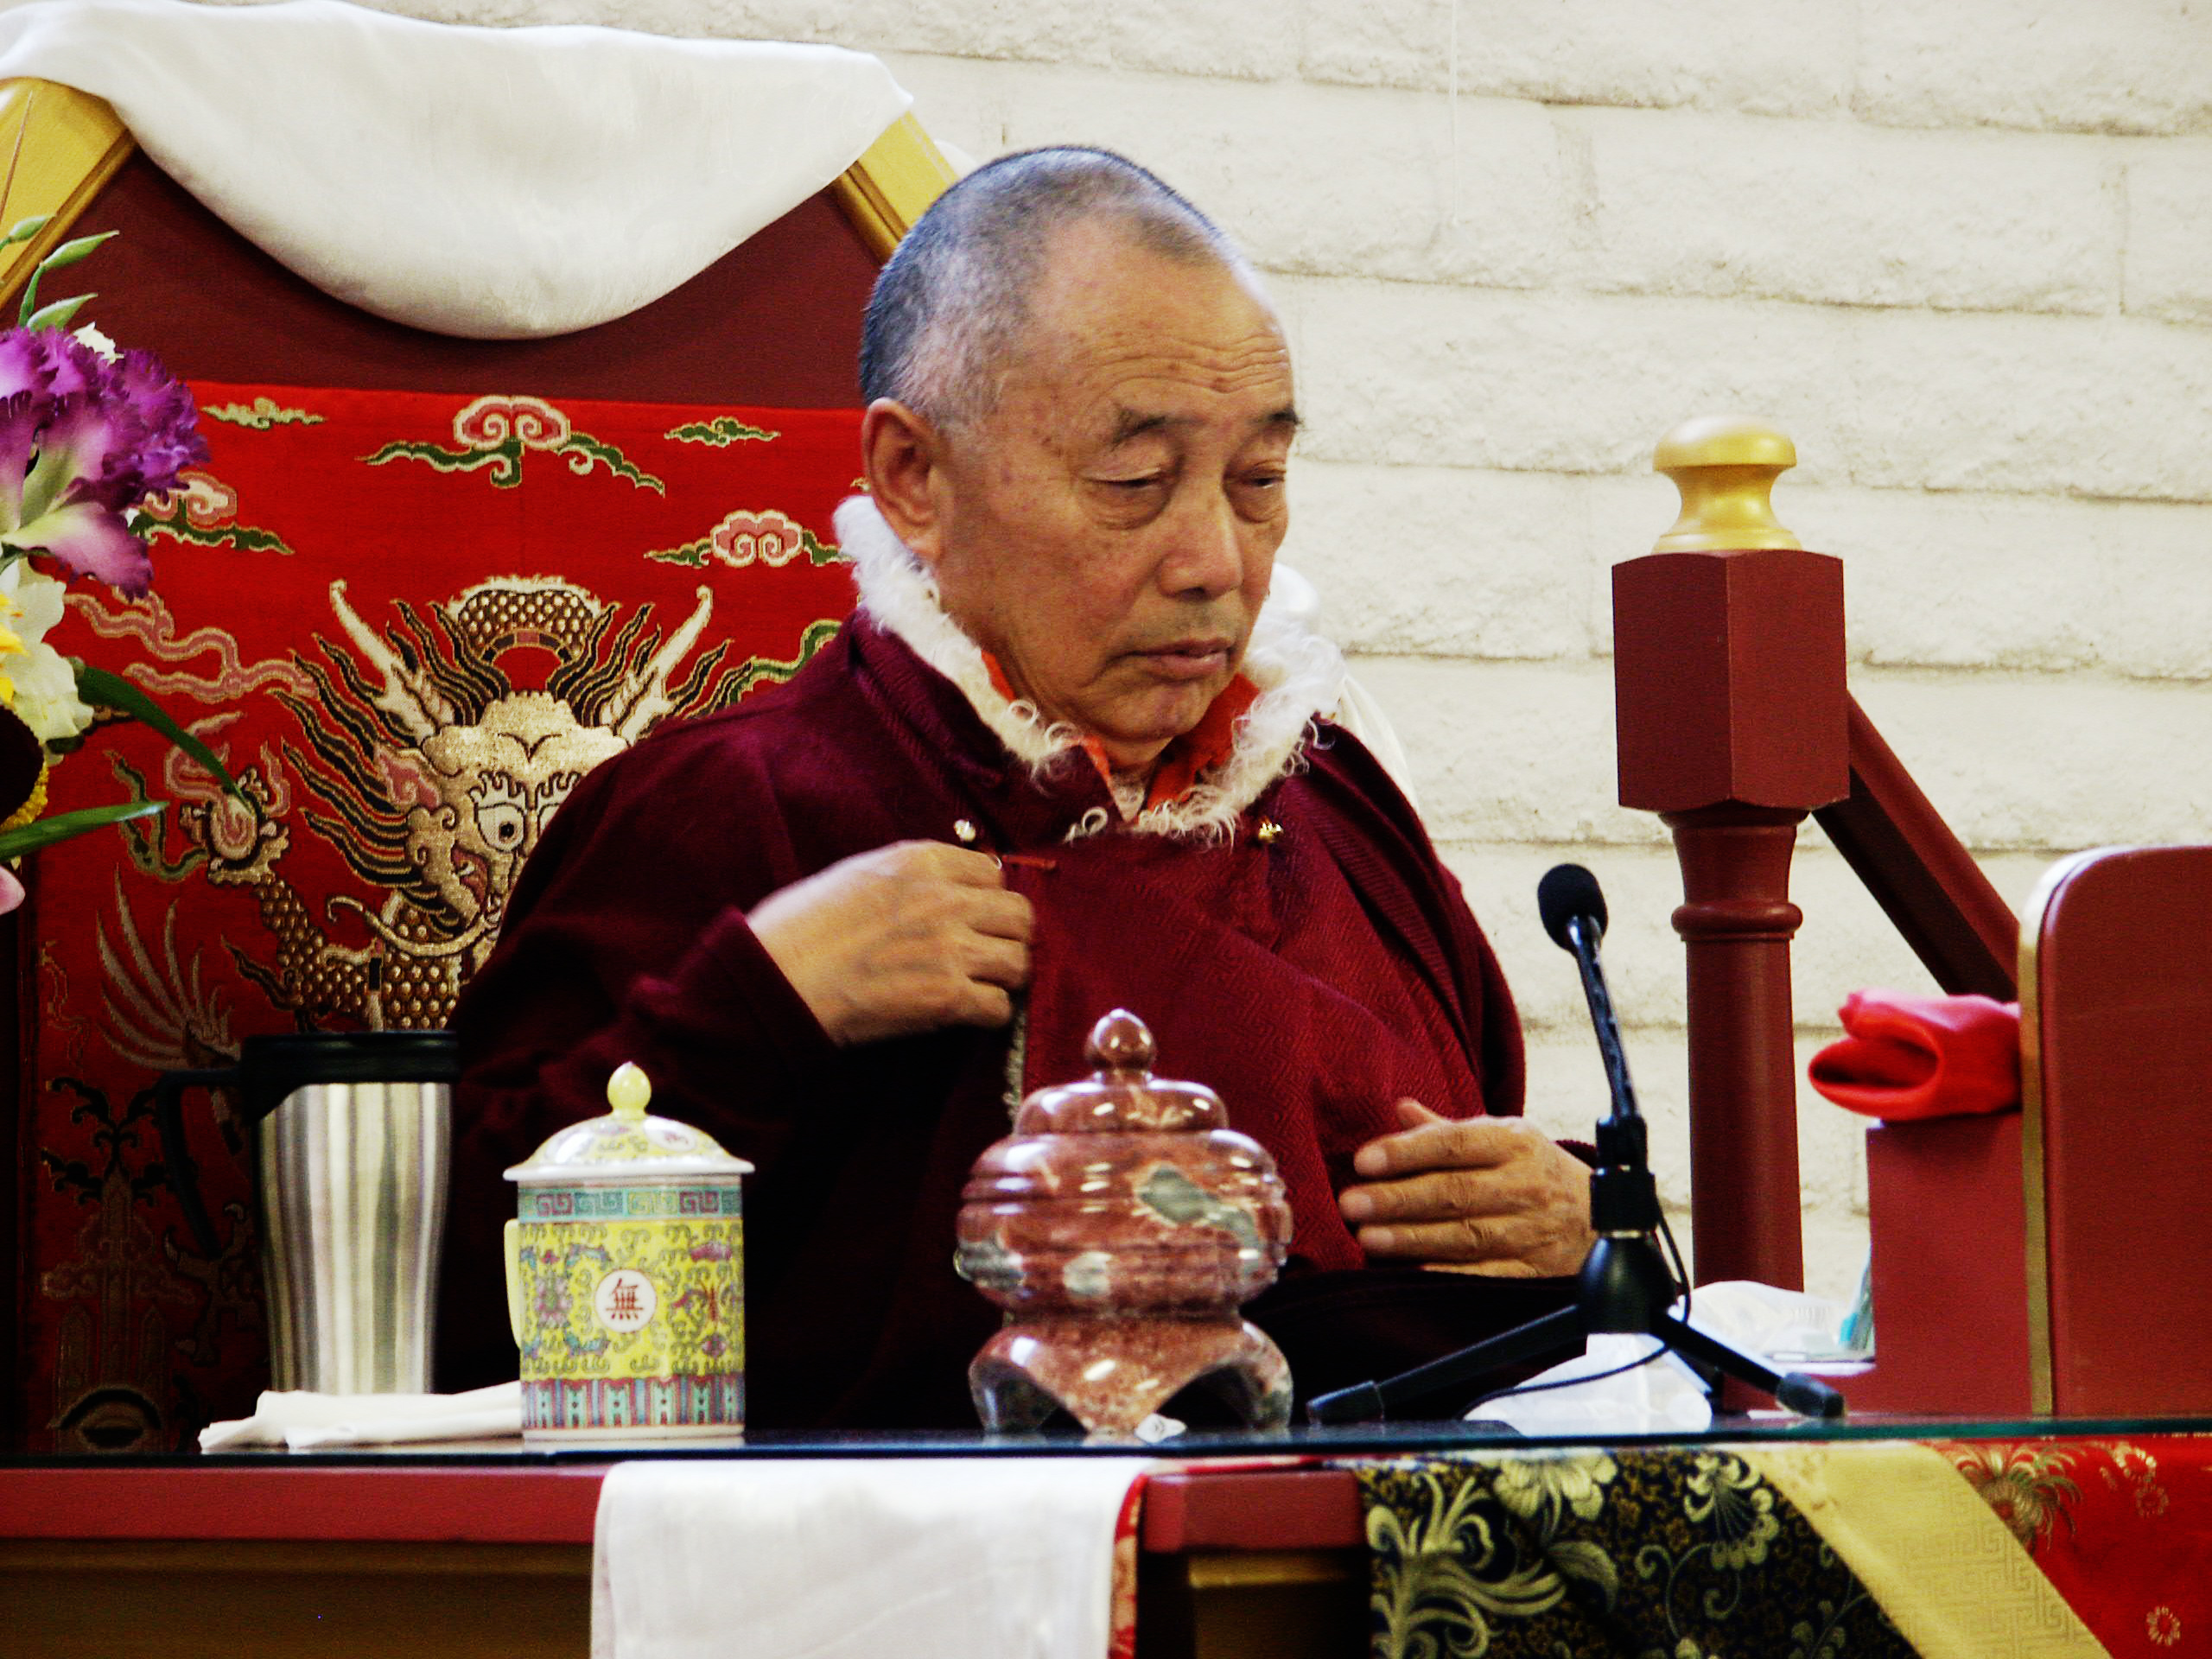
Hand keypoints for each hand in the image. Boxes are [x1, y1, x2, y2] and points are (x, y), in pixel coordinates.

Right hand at [747, 841, 1032, 1044]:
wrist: (776, 980)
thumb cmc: (800, 927)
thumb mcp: (859, 872)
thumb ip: (912, 875)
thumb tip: (948, 887)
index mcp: (921, 861)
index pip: (994, 873)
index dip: (985, 899)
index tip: (972, 919)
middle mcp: (945, 899)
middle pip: (1020, 916)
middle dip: (1008, 937)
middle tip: (987, 955)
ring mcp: (949, 949)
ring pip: (1019, 961)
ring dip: (1004, 978)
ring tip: (979, 986)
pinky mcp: (946, 998)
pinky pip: (999, 1007)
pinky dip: (987, 1014)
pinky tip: (963, 1013)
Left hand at [1337, 1100, 1595, 1277]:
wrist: (1605, 1219)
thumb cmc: (1537, 1172)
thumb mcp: (1503, 1139)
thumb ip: (1447, 1129)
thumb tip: (1399, 1108)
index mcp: (1515, 1141)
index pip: (1454, 1142)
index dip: (1406, 1151)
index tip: (1362, 1161)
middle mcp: (1526, 1183)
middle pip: (1454, 1191)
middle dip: (1398, 1199)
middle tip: (1350, 1204)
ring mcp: (1533, 1229)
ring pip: (1465, 1234)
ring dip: (1411, 1238)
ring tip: (1366, 1238)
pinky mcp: (1536, 1270)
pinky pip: (1487, 1273)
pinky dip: (1447, 1272)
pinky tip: (1410, 1270)